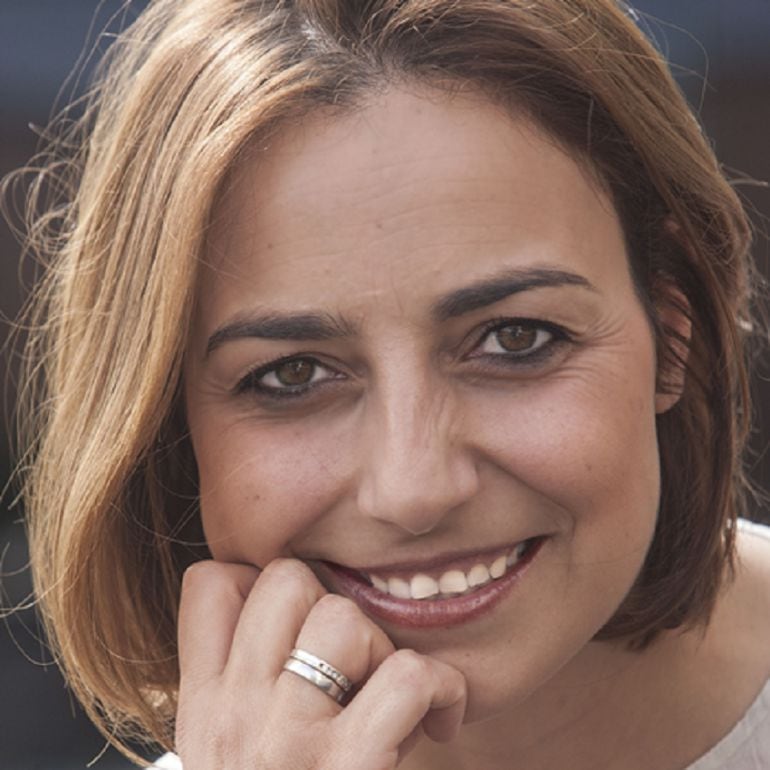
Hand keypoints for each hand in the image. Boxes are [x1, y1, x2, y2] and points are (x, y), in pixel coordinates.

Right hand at [175, 558, 466, 768]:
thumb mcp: (225, 754)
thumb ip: (236, 682)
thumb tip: (266, 593)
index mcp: (204, 708)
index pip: (213, 581)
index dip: (265, 583)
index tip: (300, 624)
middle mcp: (237, 718)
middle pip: (288, 580)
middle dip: (333, 607)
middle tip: (352, 664)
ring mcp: (291, 744)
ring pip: (346, 620)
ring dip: (385, 649)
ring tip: (390, 696)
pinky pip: (406, 677)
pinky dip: (440, 689)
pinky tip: (437, 722)